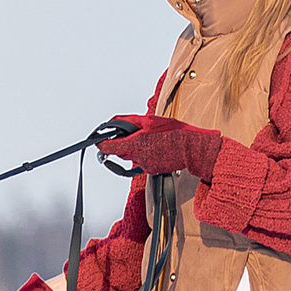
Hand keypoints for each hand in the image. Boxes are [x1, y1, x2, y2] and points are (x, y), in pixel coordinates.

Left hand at [96, 113, 221, 179]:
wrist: (193, 148)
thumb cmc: (175, 133)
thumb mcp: (150, 120)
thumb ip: (129, 121)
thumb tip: (114, 122)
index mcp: (135, 144)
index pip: (108, 148)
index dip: (101, 144)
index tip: (97, 140)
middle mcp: (137, 157)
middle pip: (120, 152)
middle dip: (122, 143)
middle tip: (132, 134)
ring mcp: (145, 165)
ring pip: (132, 157)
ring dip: (136, 149)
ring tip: (151, 139)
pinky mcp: (152, 170)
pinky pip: (143, 162)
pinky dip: (146, 154)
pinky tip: (157, 147)